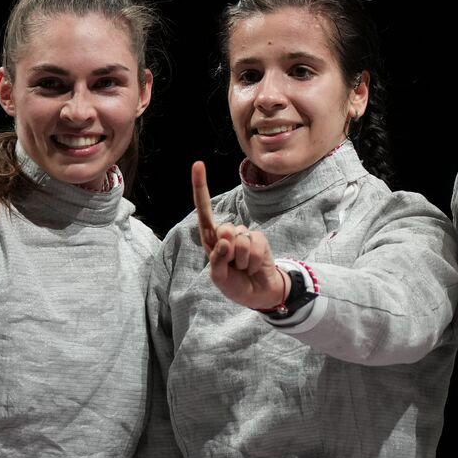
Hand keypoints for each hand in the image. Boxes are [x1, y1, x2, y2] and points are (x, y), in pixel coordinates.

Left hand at [192, 161, 288, 310]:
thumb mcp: (219, 277)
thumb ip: (217, 260)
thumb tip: (225, 240)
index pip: (204, 212)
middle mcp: (227, 233)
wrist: (258, 293)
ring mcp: (244, 235)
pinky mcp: (259, 238)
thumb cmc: (234, 285)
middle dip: (229, 252)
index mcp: (211, 239)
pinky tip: (254, 266)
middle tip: (234, 266)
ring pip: (240, 240)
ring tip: (244, 268)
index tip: (199, 164)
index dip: (201, 188)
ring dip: (242, 261)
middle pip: (224, 230)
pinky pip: (254, 245)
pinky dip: (253, 261)